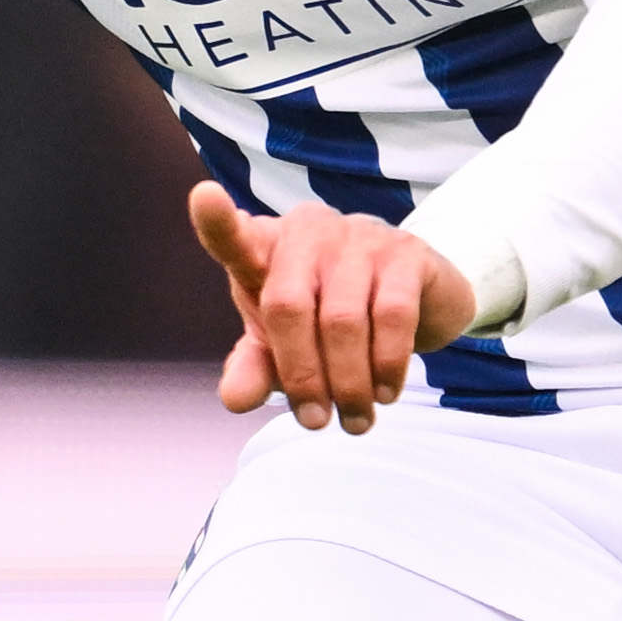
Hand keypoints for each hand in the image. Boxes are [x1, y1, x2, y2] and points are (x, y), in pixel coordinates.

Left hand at [186, 182, 467, 433]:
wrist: (418, 301)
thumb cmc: (329, 318)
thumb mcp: (284, 347)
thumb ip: (255, 368)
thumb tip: (235, 400)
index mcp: (266, 248)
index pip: (235, 237)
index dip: (218, 222)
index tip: (203, 198)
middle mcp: (308, 231)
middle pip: (287, 306)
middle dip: (300, 376)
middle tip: (315, 422)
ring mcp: (359, 235)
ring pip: (342, 320)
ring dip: (348, 384)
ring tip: (355, 421)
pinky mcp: (407, 252)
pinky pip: (392, 316)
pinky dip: (387, 365)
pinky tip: (386, 392)